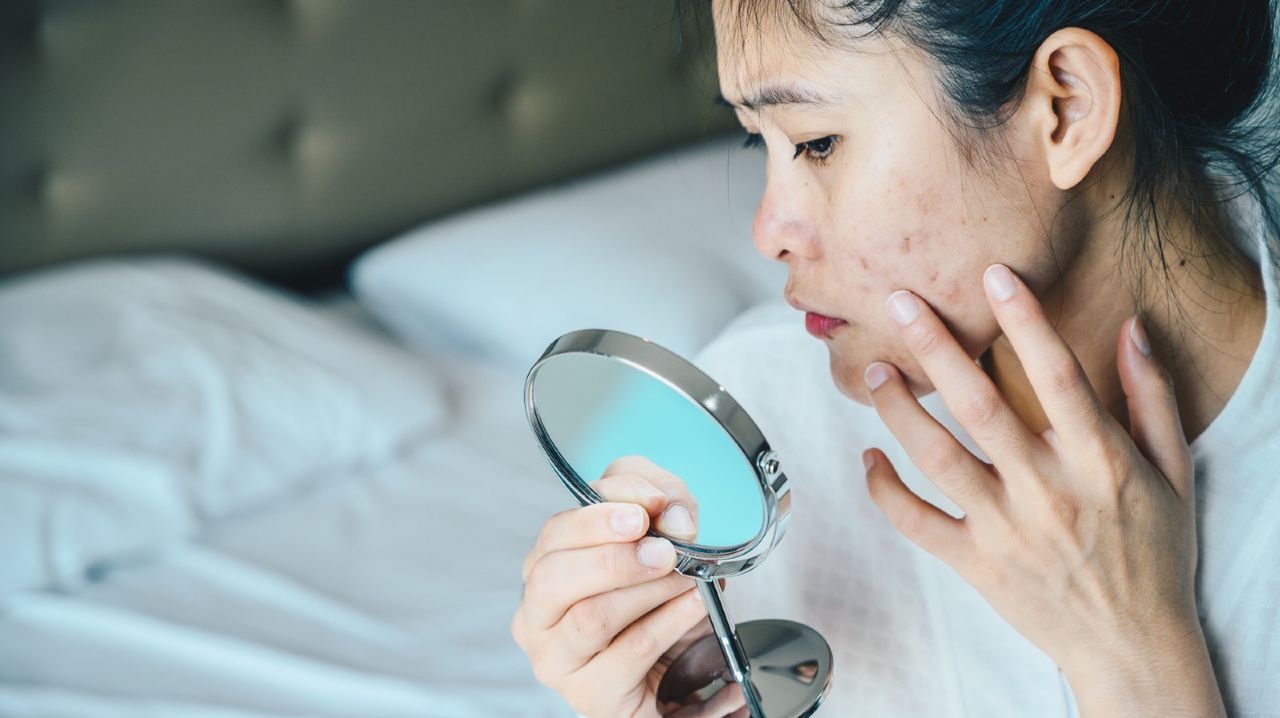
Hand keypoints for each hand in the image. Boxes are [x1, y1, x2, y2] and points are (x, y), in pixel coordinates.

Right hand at [512, 455, 720, 717]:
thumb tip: (672, 511)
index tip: (650, 506)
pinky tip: (694, 605)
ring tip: (687, 576)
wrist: (677, 674)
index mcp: (542, 569)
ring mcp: (558, 661)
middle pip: (552, 577)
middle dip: (613, 557)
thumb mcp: (658, 539)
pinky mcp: (591, 695)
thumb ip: (661, 504)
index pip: (555, 532)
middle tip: (664, 549)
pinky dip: (669, 621)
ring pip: (590, 617)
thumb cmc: (655, 601)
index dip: (601, 514)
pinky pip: (629, 651)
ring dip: (647, 590)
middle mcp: (537, 616)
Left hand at [861, 264, 1222, 714]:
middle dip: (936, 347)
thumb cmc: (1154, 554)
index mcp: (1098, 461)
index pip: (1058, 375)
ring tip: (873, 371)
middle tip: (897, 301)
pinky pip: (917, 522)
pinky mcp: (975, 563)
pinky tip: (869, 458)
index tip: (994, 274)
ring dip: (898, 411)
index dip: (1025, 320)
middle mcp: (1047, 490)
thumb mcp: (1173, 473)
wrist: (1133, 645)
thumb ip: (1150, 398)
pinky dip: (885, 491)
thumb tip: (1131, 328)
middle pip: (980, 407)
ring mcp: (1005, 529)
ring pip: (938, 457)